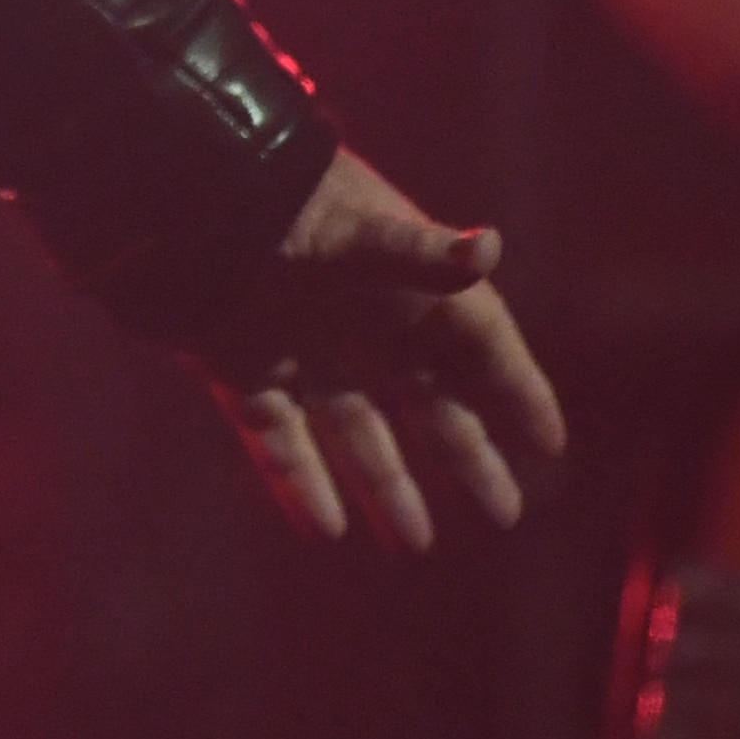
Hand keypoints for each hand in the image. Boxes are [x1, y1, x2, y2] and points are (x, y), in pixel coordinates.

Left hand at [195, 148, 566, 548]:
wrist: (187, 195)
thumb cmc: (288, 203)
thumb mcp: (360, 233)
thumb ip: (421, 254)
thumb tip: (490, 247)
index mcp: (405, 292)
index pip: (480, 350)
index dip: (518, 393)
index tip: (551, 445)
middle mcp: (361, 329)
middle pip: (428, 406)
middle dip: (467, 457)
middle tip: (506, 513)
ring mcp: (301, 354)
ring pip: (355, 435)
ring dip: (385, 488)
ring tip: (415, 542)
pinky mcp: (242, 372)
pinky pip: (279, 441)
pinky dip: (300, 484)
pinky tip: (327, 529)